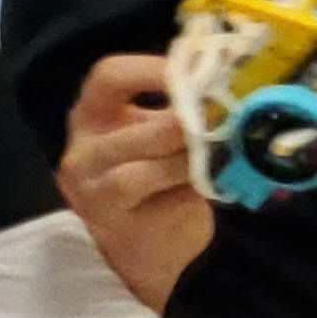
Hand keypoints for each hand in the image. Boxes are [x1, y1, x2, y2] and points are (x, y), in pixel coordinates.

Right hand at [59, 54, 213, 312]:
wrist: (157, 249)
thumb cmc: (163, 185)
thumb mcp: (169, 142)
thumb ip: (184, 115)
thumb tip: (233, 89)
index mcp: (96, 114)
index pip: (109, 75)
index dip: (152, 68)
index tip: (199, 74)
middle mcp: (83, 143)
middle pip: (126, 112)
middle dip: (183, 115)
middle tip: (222, 117)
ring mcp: (86, 179)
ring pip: (138, 149)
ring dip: (186, 148)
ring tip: (216, 152)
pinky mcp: (102, 210)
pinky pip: (139, 181)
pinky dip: (177, 175)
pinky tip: (203, 179)